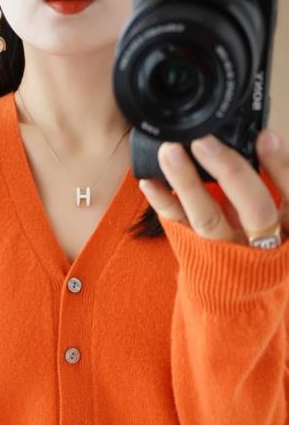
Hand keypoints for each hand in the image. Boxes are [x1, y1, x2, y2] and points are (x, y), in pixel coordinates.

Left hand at [138, 129, 288, 246]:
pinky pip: (180, 229)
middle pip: (253, 208)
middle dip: (230, 171)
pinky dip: (164, 204)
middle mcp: (264, 244)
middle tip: (204, 140)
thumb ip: (279, 178)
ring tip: (170, 153)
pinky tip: (149, 182)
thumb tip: (262, 139)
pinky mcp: (200, 254)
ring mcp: (229, 252)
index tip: (264, 137)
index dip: (280, 166)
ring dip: (188, 184)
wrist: (244, 287)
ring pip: (209, 221)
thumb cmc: (269, 238)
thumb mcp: (285, 213)